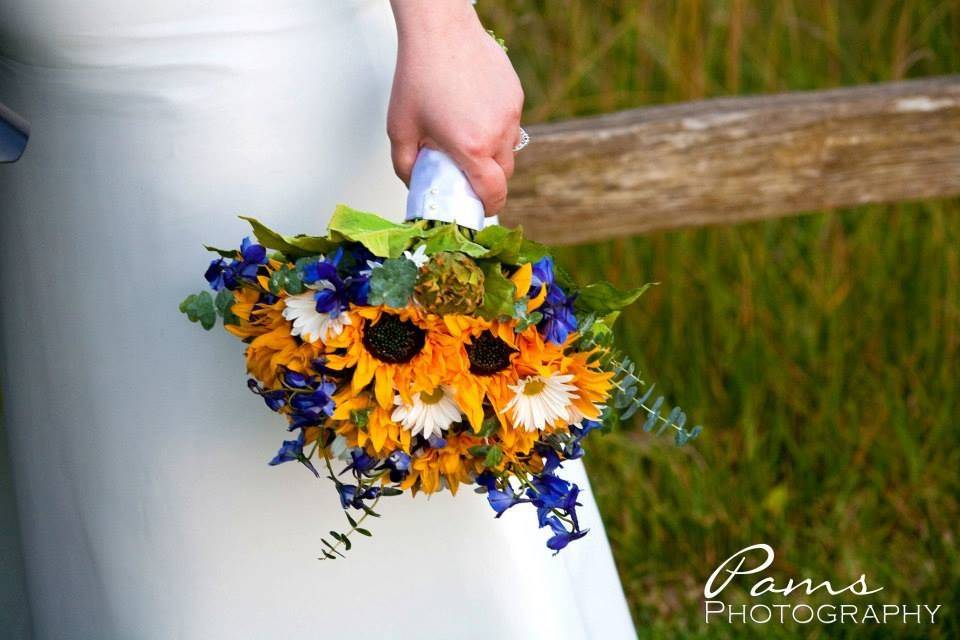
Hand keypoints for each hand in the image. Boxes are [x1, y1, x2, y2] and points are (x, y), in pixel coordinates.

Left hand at [388, 1, 523, 214]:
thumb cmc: (418, 75)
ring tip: (468, 139)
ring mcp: (511, 113)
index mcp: (471, 147)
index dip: (488, 206)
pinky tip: (473, 113)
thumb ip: (406, 165)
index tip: (479, 209)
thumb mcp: (399, 128)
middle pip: (505, 175)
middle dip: (489, 182)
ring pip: (509, 149)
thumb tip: (416, 184)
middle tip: (466, 176)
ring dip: (493, 155)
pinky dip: (496, 128)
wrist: (439, 31)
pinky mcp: (516, 95)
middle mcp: (498, 132)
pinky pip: (511, 124)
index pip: (493, 193)